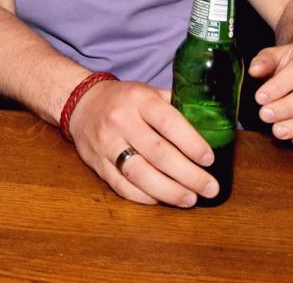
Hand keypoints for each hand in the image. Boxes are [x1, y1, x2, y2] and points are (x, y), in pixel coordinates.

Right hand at [68, 79, 217, 206]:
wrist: (80, 103)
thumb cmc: (123, 99)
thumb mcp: (148, 91)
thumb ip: (176, 104)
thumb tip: (211, 123)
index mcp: (138, 99)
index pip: (169, 123)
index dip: (192, 144)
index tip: (209, 159)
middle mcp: (121, 121)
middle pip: (158, 153)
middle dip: (188, 174)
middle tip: (209, 188)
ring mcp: (106, 144)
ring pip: (139, 173)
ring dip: (168, 191)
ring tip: (190, 199)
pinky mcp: (97, 164)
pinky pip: (122, 186)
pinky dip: (144, 197)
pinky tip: (163, 200)